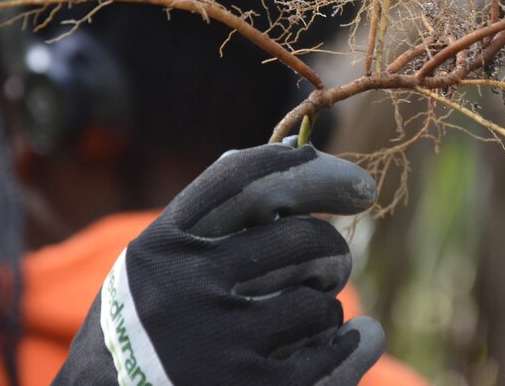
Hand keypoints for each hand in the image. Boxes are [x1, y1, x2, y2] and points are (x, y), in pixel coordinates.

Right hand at [55, 142, 383, 384]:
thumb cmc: (146, 327)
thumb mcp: (154, 263)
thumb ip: (212, 214)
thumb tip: (293, 150)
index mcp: (162, 246)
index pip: (245, 180)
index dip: (308, 168)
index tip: (349, 177)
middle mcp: (185, 287)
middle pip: (297, 237)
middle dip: (329, 244)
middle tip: (334, 258)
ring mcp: (217, 343)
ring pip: (317, 299)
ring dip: (328, 302)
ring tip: (315, 311)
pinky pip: (331, 352)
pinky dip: (355, 341)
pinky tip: (358, 336)